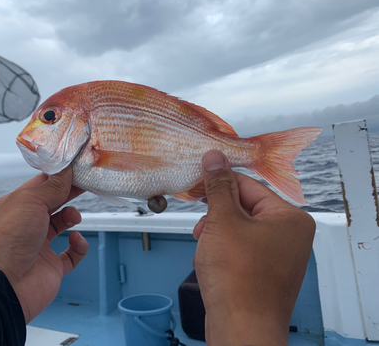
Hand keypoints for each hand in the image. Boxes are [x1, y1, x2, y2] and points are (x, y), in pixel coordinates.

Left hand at [0, 166, 88, 322]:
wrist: (1, 286)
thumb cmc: (7, 239)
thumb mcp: (29, 201)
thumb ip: (52, 187)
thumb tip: (66, 170)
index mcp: (14, 206)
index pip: (39, 186)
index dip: (58, 176)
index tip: (77, 168)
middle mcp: (25, 225)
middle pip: (52, 203)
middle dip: (68, 193)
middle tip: (86, 184)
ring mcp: (38, 247)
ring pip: (61, 226)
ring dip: (71, 217)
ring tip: (73, 217)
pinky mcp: (51, 267)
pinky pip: (71, 254)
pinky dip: (78, 246)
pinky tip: (76, 240)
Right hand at [193, 150, 314, 345]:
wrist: (241, 329)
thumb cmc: (237, 277)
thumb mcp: (223, 221)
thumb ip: (218, 186)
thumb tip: (215, 157)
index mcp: (290, 218)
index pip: (248, 185)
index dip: (219, 184)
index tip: (197, 183)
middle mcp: (290, 235)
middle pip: (243, 208)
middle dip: (216, 217)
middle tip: (202, 228)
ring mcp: (279, 256)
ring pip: (238, 230)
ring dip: (216, 235)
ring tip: (206, 249)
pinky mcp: (265, 273)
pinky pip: (240, 250)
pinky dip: (222, 252)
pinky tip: (212, 264)